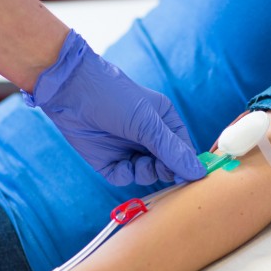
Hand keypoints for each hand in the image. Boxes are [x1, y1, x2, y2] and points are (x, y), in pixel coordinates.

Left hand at [24, 29, 205, 185]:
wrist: (71, 92)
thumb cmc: (114, 98)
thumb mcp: (147, 123)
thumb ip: (172, 150)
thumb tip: (199, 173)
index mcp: (164, 122)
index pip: (183, 150)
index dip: (185, 165)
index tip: (185, 177)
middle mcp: (148, 138)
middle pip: (166, 167)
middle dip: (163, 170)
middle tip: (156, 166)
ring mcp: (128, 150)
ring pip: (146, 175)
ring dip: (144, 173)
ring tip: (135, 162)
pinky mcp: (109, 161)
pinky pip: (124, 178)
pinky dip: (124, 175)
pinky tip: (120, 165)